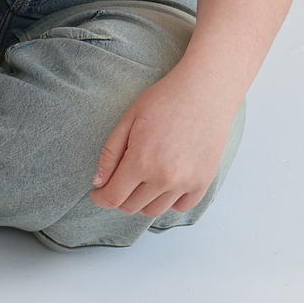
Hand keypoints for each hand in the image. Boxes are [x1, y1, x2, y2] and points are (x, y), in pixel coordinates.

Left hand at [90, 67, 239, 217]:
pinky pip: (181, 207)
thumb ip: (110, 154)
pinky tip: (165, 184)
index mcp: (141, 162)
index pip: (113, 198)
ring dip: (142, 201)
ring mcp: (186, 183)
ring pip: (155, 211)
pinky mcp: (204, 182)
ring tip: (142, 181)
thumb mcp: (128, 120)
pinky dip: (169, 201)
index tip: (98, 193)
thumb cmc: (164, 100)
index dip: (100, 198)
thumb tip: (99, 182)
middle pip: (132, 207)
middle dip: (120, 197)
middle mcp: (165, 178)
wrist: (205, 91)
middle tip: (120, 181)